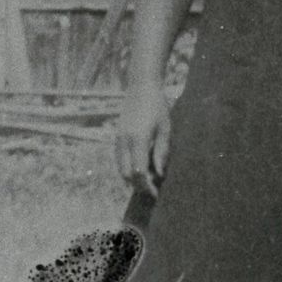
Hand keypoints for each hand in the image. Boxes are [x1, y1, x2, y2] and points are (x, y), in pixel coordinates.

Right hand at [115, 82, 171, 197]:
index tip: (156, 194)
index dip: (146, 186)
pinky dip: (127, 168)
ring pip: (120, 168)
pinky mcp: (117, 137)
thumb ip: (161, 153)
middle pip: (126, 174)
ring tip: (147, 182)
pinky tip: (139, 169)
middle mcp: (124, 141)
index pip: (138, 172)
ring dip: (132, 179)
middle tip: (152, 191)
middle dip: (138, 186)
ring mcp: (118, 139)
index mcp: (138, 139)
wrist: (141, 87)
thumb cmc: (157, 106)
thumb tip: (159, 174)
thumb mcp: (165, 129)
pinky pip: (119, 160)